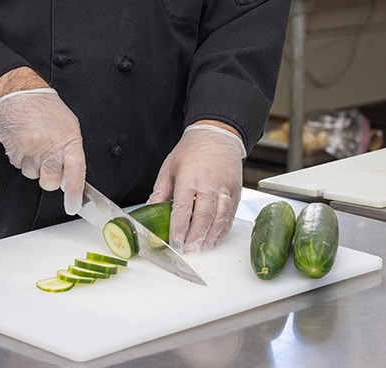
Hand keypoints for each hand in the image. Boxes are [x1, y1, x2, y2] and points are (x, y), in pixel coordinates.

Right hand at [0, 88, 85, 214]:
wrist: (21, 94)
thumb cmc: (46, 109)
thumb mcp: (69, 126)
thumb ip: (71, 151)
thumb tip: (71, 175)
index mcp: (69, 140)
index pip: (76, 172)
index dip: (74, 192)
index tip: (73, 206)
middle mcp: (50, 146)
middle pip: (50, 181)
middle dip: (49, 178)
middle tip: (47, 161)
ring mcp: (31, 148)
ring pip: (32, 175)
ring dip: (33, 165)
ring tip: (34, 144)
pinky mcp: (14, 149)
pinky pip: (18, 166)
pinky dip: (21, 158)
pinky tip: (24, 142)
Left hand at [148, 124, 245, 253]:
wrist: (217, 135)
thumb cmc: (191, 150)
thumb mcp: (169, 167)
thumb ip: (160, 191)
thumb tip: (149, 210)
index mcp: (189, 177)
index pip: (183, 208)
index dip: (179, 228)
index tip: (175, 241)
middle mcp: (209, 183)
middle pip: (203, 217)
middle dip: (195, 237)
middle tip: (188, 250)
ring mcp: (225, 188)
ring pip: (220, 219)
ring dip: (210, 237)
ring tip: (201, 248)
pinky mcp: (236, 192)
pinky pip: (231, 215)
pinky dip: (223, 230)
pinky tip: (214, 238)